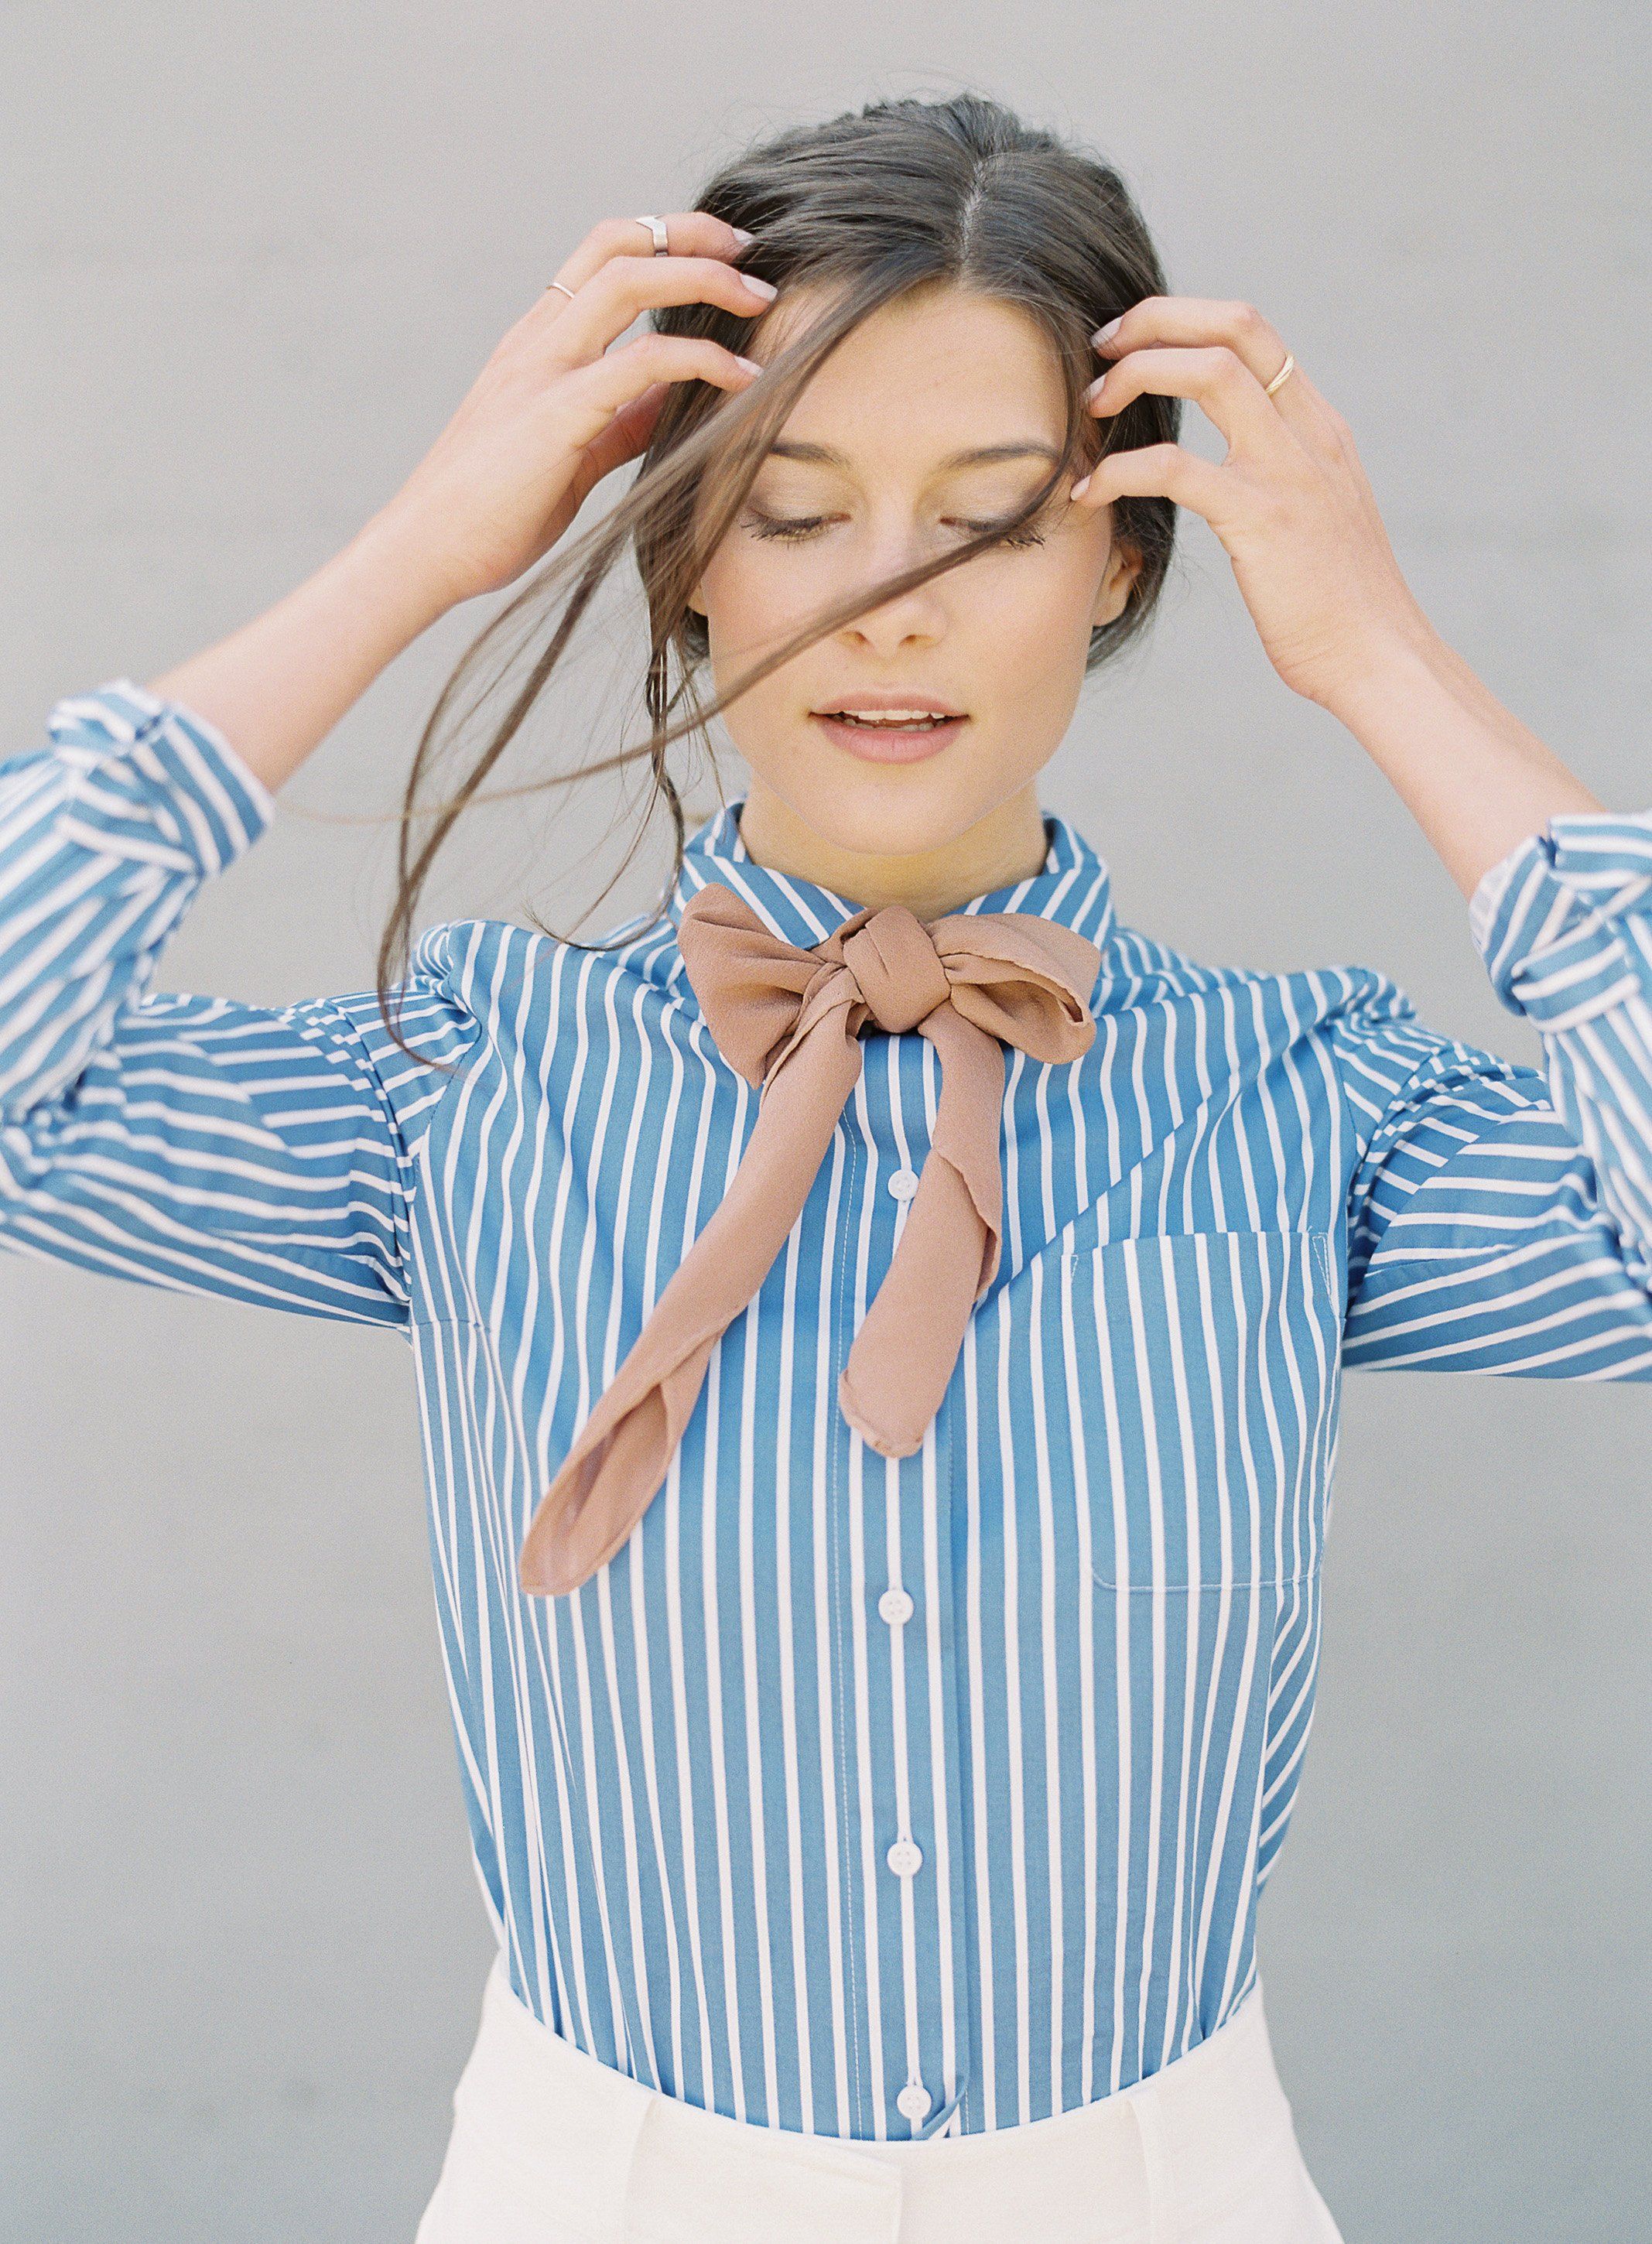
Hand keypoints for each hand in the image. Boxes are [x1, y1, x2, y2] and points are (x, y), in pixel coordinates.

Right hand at [376, 210, 774, 610]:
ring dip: (706, 280)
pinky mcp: (556, 414)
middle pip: (617, 243)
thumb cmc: (492, 514)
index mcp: (534, 344)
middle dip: (692, 235)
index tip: (720, 254)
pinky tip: (745, 378)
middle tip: (751, 255)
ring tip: (762, 300)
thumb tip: (672, 402)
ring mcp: (542, 371)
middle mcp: (536, 341)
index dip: (663, 240)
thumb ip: (620, 419)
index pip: (601, 255)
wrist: (426, 553)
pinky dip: (702, 360)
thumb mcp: (570, 454)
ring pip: (629, 281)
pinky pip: (642, 363)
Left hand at [1071, 297, 1436, 710]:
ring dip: (1138, 375)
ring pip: (1209, 372)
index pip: (1254, 332)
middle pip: (1235, 326)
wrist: (1378, 657)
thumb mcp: (1317, 514)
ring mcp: (1288, 471)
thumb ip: (1282, 474)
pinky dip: (1120, 469)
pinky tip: (1089, 493)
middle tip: (1101, 349)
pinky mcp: (1260, 519)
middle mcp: (1308, 433)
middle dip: (1157, 320)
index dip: (1185, 318)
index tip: (1133, 340)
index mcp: (1320, 427)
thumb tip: (1233, 467)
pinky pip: (1175, 467)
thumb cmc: (1340, 603)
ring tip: (1092, 409)